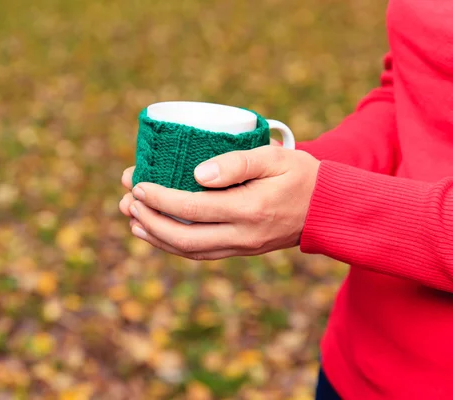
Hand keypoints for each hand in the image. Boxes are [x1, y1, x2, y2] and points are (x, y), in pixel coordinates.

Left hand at [119, 143, 319, 259]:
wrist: (328, 209)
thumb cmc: (300, 175)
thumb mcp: (274, 157)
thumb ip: (236, 164)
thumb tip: (198, 174)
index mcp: (248, 209)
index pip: (192, 208)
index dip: (160, 199)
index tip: (138, 186)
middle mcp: (242, 235)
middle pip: (183, 237)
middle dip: (150, 221)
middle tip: (128, 203)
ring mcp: (241, 247)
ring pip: (189, 251)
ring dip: (156, 238)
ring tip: (132, 221)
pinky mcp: (241, 250)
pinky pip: (201, 254)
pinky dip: (175, 246)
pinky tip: (158, 235)